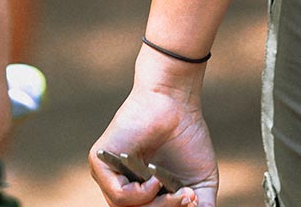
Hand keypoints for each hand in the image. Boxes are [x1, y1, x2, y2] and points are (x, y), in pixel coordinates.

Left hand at [89, 52, 216, 206]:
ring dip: (159, 206)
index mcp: (139, 193)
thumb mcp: (200, 182)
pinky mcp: (100, 163)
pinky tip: (155, 179)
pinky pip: (118, 195)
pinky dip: (141, 194)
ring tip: (179, 192)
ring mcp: (109, 175)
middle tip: (188, 198)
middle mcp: (121, 186)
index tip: (191, 202)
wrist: (175, 103)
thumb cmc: (188, 138)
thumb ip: (200, 206)